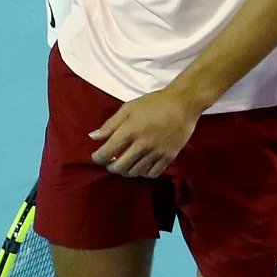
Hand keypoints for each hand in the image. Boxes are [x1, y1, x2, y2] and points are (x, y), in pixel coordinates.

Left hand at [90, 86, 207, 176]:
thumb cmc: (154, 103)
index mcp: (129, 130)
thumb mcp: (129, 108)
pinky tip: (142, 166)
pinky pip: (153, 173)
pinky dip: (144, 173)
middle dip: (111, 167)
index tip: (97, 157)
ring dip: (126, 171)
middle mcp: (142, 144)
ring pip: (135, 172)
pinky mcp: (169, 156)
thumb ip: (110, 124)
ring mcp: (156, 151)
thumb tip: (93, 137)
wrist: (183, 104)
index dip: (97, 158)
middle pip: (120, 167)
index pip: (106, 153)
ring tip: (126, 164)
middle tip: (112, 162)